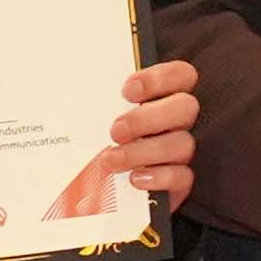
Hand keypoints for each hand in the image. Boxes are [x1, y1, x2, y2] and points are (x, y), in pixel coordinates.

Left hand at [106, 54, 199, 215]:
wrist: (99, 185)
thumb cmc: (102, 140)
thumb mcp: (99, 114)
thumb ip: (101, 100)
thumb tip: (76, 88)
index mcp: (165, 97)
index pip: (182, 75)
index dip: (159, 79)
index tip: (127, 91)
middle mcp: (178, 121)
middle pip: (185, 107)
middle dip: (147, 118)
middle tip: (116, 131)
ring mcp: (181, 151)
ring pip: (181, 144)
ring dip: (142, 152)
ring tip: (112, 160)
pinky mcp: (180, 181)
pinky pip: (182, 177)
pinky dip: (158, 177)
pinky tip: (135, 178)